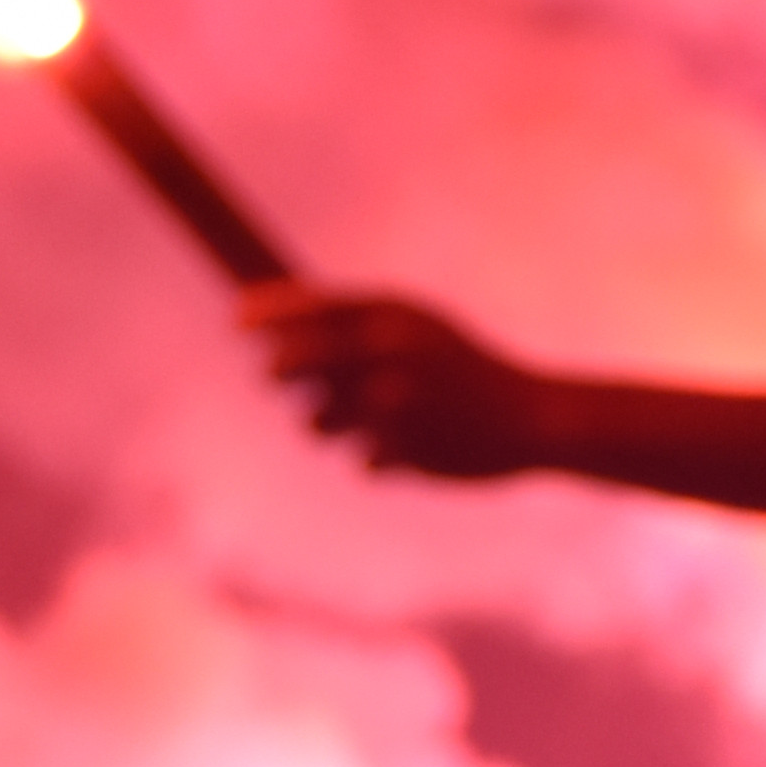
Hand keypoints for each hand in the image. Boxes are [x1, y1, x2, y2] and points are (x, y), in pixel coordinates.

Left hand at [242, 287, 555, 481]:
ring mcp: (396, 405)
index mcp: (399, 316)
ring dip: (322, 424)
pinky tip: (407, 446)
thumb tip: (281, 318)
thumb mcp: (419, 328)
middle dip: (277, 368)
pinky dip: (374, 455)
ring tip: (358, 418)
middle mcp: (392, 355)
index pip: (318, 307)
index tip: (235, 318)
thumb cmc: (463, 368)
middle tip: (270, 374)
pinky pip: (359, 460)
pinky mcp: (404, 451)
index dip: (271, 311)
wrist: (530, 418)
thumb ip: (360, 325)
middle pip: (300, 362)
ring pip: (317, 422)